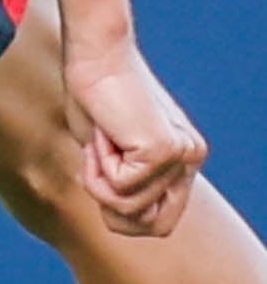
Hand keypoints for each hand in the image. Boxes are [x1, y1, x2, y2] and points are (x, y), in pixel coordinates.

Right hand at [67, 35, 206, 237]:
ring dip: (98, 177)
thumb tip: (120, 216)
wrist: (96, 56)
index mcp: (183, 160)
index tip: (102, 169)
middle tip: (99, 159)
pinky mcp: (164, 152)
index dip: (120, 211)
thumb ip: (125, 180)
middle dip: (112, 203)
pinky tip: (103, 134)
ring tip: (102, 138)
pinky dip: (98, 166)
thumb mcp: (109, 150)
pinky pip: (120, 188)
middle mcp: (190, 160)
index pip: (159, 224)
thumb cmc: (93, 96)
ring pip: (129, 209)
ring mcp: (182, 158)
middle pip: (151, 227)